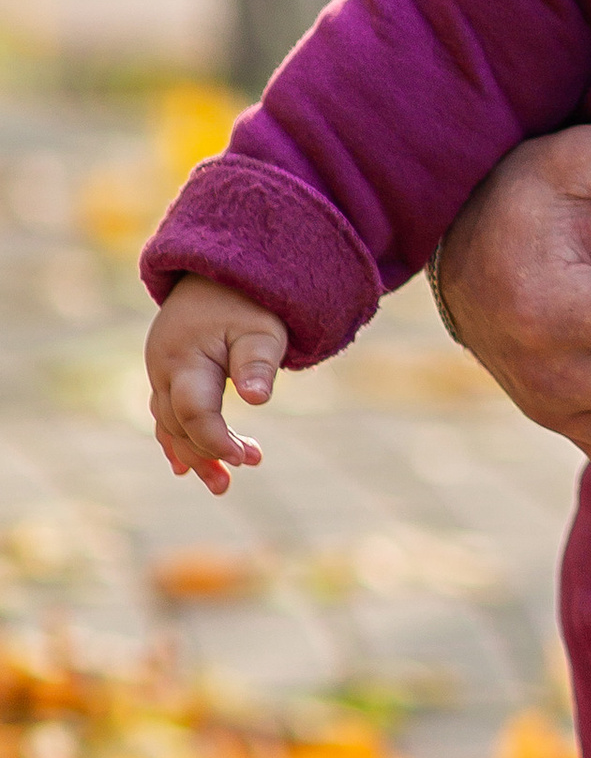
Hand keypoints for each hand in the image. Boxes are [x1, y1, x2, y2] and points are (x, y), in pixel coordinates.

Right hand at [147, 276, 281, 495]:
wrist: (215, 272)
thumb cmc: (245, 302)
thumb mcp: (261, 328)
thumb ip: (258, 362)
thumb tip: (258, 399)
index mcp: (184, 359)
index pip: (193, 411)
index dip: (216, 439)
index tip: (246, 458)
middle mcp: (164, 370)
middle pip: (179, 425)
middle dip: (208, 453)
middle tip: (247, 467)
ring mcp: (161, 374)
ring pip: (170, 425)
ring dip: (194, 455)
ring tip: (222, 485)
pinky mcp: (168, 376)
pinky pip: (166, 416)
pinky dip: (178, 441)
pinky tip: (186, 468)